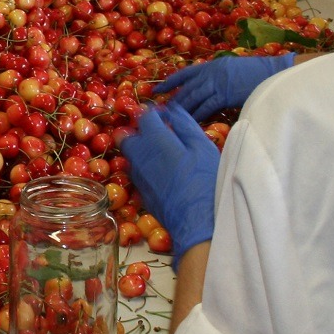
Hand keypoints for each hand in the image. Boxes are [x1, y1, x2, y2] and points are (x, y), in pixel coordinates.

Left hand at [119, 103, 220, 256]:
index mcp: (155, 140)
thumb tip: (173, 110)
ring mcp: (137, 176)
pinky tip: (164, 174)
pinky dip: (146, 167)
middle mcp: (139, 156)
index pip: (145, 116)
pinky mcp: (141, 192)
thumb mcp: (203, 148)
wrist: (197, 223)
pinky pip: (137, 173)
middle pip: (128, 136)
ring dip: (142, 150)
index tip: (168, 117)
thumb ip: (185, 125)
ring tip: (164, 155)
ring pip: (131, 156)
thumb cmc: (205, 182)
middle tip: (161, 135)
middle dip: (140, 132)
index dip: (156, 113)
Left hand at [153, 55, 292, 120]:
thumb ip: (218, 78)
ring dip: (181, 109)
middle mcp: (212, 72)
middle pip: (187, 88)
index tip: (157, 90)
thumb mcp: (233, 70)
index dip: (171, 82)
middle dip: (173, 100)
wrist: (275, 74)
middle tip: (160, 111)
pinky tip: (189, 122)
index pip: (186, 73)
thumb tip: (207, 91)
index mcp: (213, 65)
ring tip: (170, 119)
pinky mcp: (225, 94)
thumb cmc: (258, 75)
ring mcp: (218, 83)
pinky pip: (206, 106)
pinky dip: (197, 115)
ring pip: (193, 97)